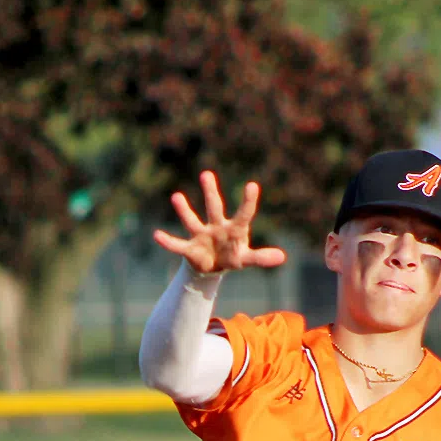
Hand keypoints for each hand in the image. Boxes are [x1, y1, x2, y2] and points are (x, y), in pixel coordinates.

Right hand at [151, 171, 285, 274]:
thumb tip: (283, 257)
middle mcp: (216, 226)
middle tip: (206, 174)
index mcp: (234, 228)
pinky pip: (178, 244)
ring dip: (184, 210)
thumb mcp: (246, 259)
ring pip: (192, 220)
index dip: (248, 201)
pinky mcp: (190, 248)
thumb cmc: (232, 256)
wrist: (212, 266)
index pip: (244, 214)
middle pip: (214, 207)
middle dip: (210, 192)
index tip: (253, 185)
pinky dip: (168, 242)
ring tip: (176, 197)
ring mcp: (202, 235)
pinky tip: (157, 235)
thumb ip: (261, 257)